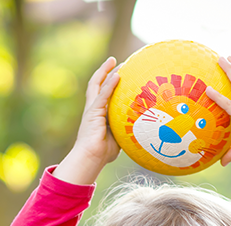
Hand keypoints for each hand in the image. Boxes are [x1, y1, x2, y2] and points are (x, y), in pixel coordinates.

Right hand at [55, 57, 120, 184]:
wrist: (90, 158)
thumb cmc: (103, 154)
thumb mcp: (117, 138)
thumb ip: (124, 130)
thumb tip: (140, 131)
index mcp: (97, 114)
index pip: (103, 94)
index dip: (109, 82)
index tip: (118, 72)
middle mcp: (93, 109)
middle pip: (97, 84)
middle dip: (105, 71)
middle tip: (115, 61)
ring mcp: (92, 109)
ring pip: (99, 85)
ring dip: (107, 72)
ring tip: (116, 61)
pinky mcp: (93, 112)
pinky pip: (103, 95)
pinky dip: (110, 84)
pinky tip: (118, 75)